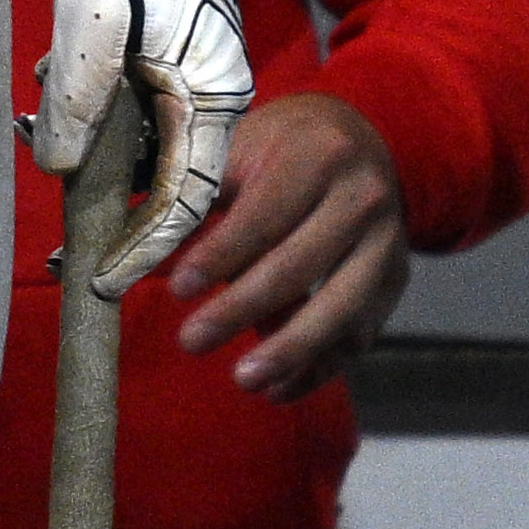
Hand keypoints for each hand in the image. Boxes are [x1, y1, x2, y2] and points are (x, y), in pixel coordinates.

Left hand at [34, 0, 252, 294]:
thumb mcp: (93, 26)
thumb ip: (80, 104)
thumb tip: (61, 170)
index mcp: (213, 94)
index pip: (188, 198)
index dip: (148, 248)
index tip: (107, 283)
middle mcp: (214, 94)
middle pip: (175, 185)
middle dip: (123, 227)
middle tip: (72, 264)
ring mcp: (196, 77)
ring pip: (155, 153)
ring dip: (107, 181)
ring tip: (58, 209)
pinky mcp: (173, 61)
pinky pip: (145, 120)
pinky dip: (108, 140)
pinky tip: (62, 137)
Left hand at [168, 93, 409, 395]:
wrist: (355, 139)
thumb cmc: (279, 147)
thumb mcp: (240, 147)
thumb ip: (194, 192)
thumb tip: (133, 244)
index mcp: (319, 154)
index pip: (264, 215)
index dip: (220, 256)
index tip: (178, 290)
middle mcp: (364, 196)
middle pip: (299, 265)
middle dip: (241, 309)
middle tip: (191, 342)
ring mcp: (389, 241)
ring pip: (340, 308)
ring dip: (289, 351)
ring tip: (243, 380)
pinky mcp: (396, 280)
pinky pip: (360, 334)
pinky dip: (320, 368)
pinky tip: (278, 390)